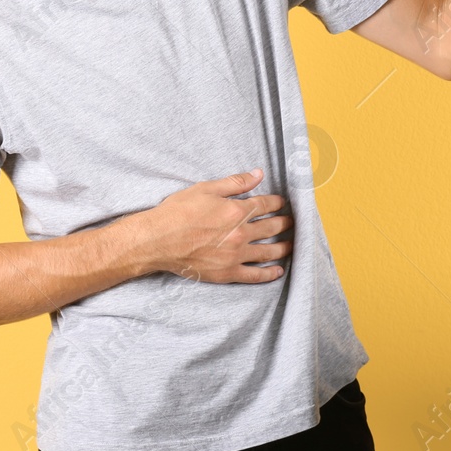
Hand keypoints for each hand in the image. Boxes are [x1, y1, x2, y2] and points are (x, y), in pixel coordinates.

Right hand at [141, 168, 291, 282]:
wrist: (159, 240)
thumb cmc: (178, 212)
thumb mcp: (206, 189)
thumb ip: (235, 183)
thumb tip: (258, 174)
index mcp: (236, 211)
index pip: (265, 205)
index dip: (276, 203)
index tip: (282, 203)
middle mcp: (241, 233)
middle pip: (271, 228)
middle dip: (284, 223)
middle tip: (292, 222)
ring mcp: (236, 255)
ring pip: (268, 252)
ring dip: (283, 247)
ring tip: (291, 244)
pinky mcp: (228, 273)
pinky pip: (255, 276)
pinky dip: (269, 274)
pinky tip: (278, 270)